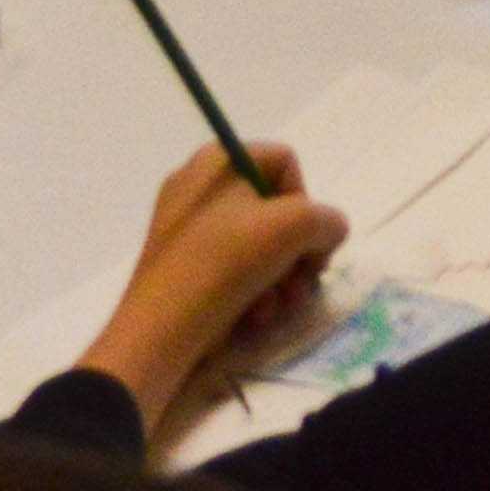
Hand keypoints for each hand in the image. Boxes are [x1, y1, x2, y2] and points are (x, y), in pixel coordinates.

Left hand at [77, 142, 347, 433]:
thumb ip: (327, 221)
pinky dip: (251, 293)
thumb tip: (326, 234)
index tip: (305, 238)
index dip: (305, 199)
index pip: (284, 162)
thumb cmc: (226, 263)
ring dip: (279, 280)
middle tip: (301, 285)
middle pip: (273, 209)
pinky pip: (232, 269)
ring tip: (276, 309)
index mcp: (217, 160)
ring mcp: (187, 229)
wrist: (162, 329)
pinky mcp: (182, 267)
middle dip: (297, 252)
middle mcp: (199, 188)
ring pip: (258, 246)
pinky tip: (253, 317)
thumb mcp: (294, 228)